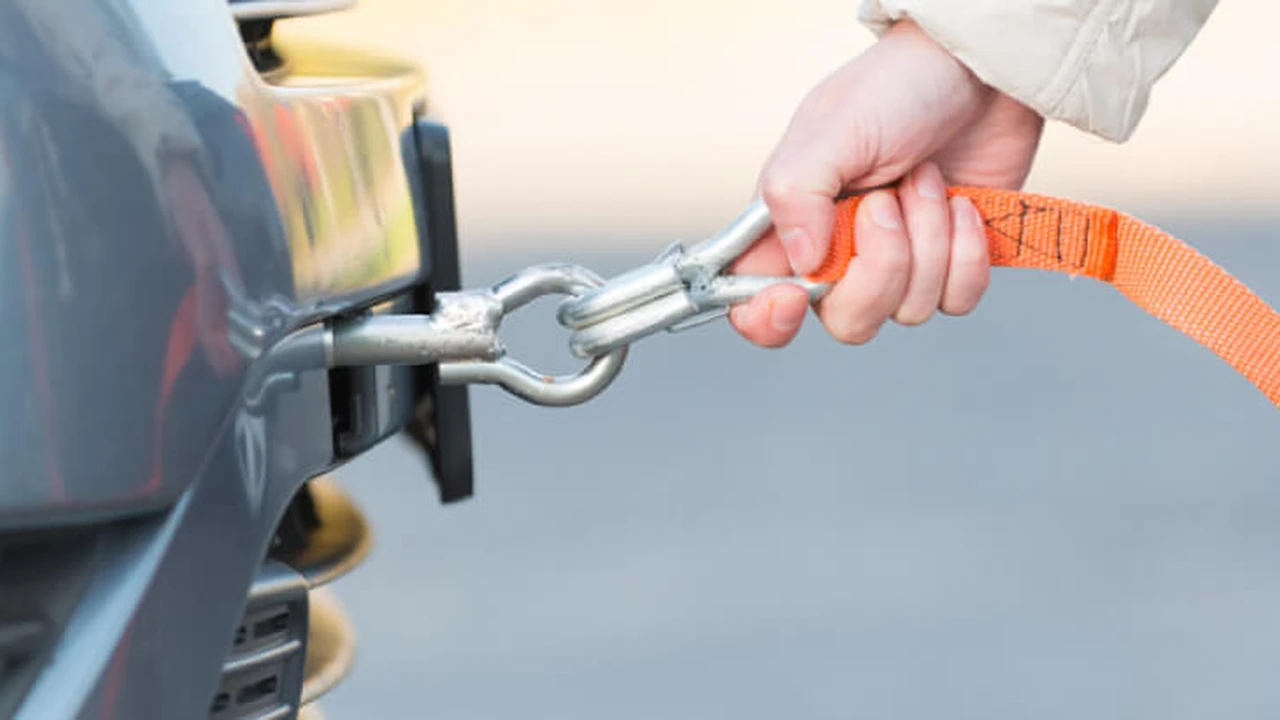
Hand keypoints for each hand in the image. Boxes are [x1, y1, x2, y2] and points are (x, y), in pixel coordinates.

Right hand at [731, 19, 1044, 346]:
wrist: (979, 70)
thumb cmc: (896, 87)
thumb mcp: (832, 130)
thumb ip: (796, 195)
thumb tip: (802, 261)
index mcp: (791, 224)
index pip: (754, 299)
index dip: (767, 318)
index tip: (795, 296)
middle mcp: (839, 253)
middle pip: (845, 320)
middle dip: (879, 267)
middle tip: (887, 201)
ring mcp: (897, 263)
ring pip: (908, 310)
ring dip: (929, 240)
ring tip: (926, 179)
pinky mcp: (951, 264)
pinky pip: (956, 301)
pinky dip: (967, 253)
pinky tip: (962, 205)